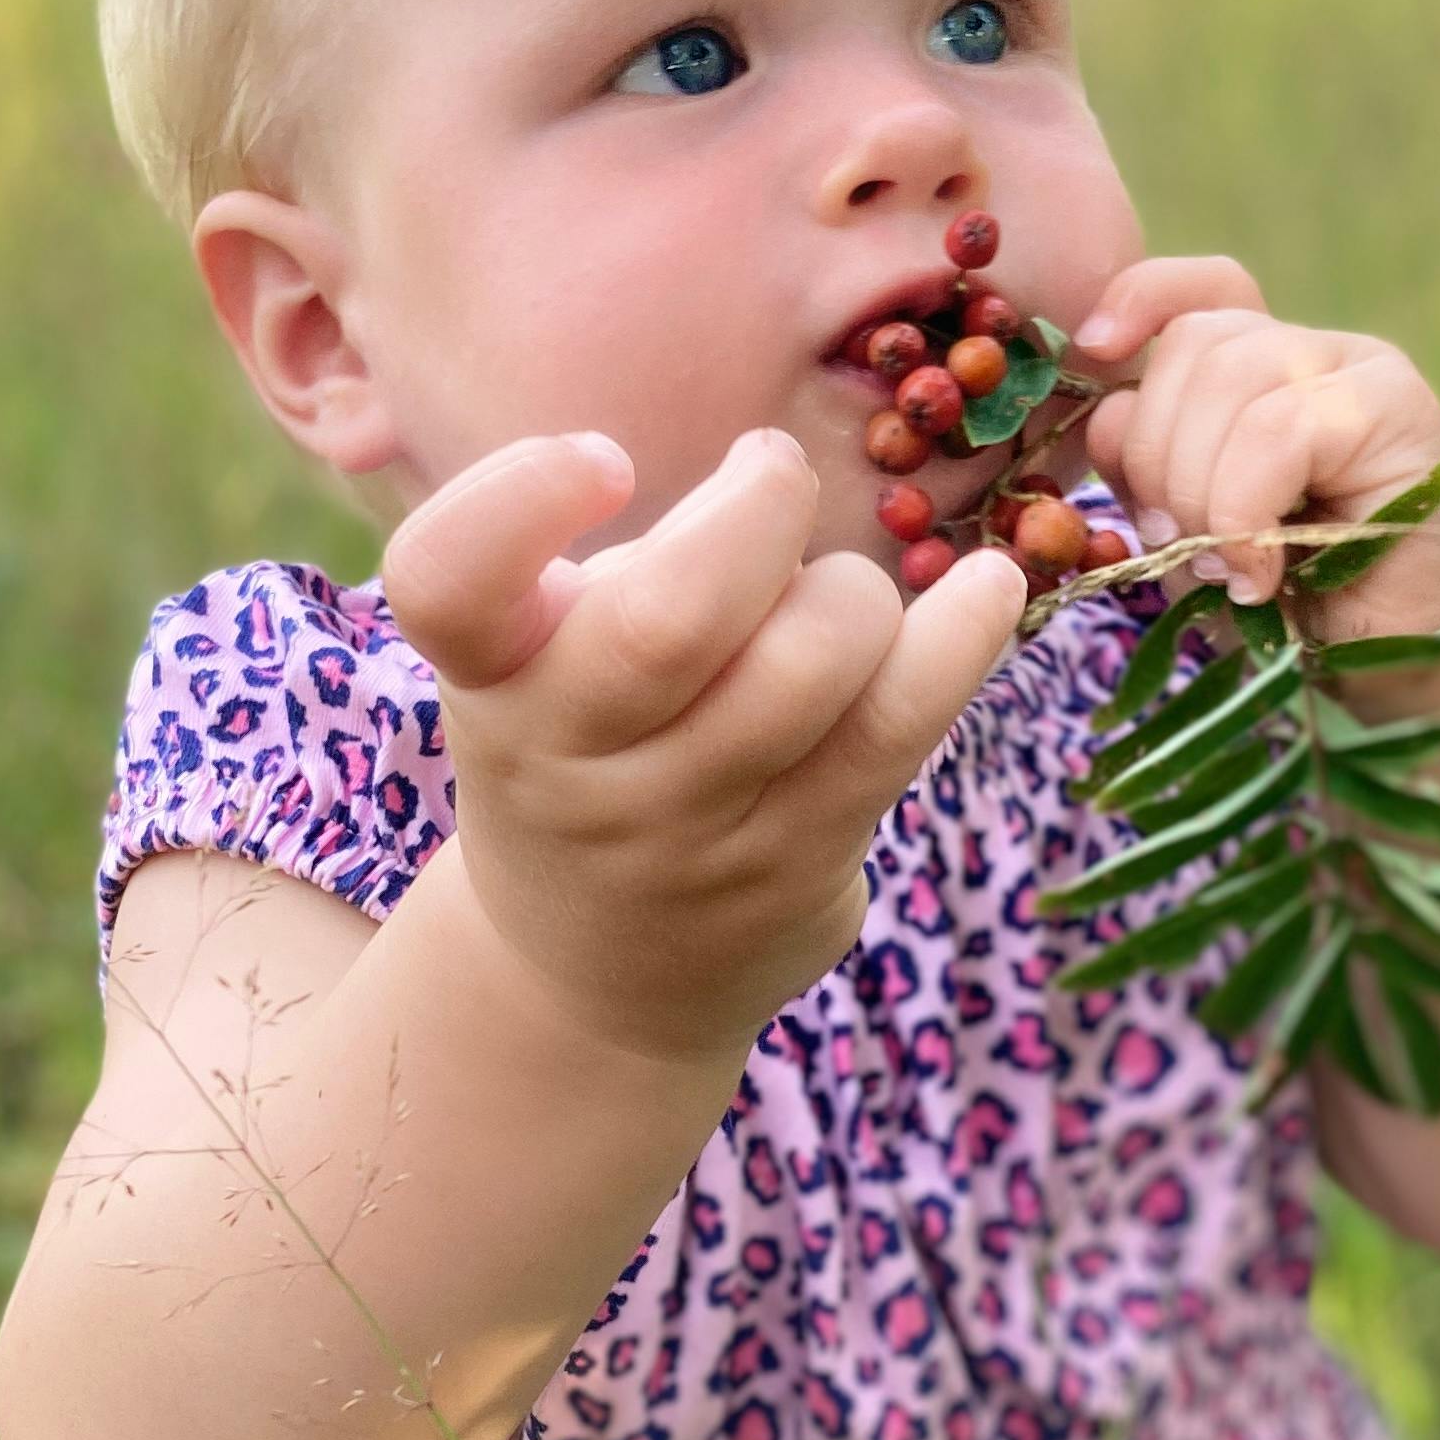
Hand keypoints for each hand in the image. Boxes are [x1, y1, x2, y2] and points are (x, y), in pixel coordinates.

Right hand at [381, 426, 1027, 1066]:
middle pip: (674, 616)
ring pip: (810, 663)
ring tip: (842, 598)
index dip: (523, 497)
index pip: (449, 578)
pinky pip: (899, 728)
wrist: (592, 980)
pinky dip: (961, 638)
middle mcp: (567, 762)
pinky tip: (990, 591)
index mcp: (489, 678)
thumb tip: (774, 491)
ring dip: (854, 590)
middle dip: (761, 507)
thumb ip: (616, 577)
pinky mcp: (795, 865)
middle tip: (771, 475)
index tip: (606, 459)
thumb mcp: (540, 669)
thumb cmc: (587, 757)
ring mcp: (684, 830)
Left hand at [1069, 255, 1439, 640]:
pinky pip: (1277, 429)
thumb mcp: (1190, 536)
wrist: (1401, 662)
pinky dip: (1244, 508)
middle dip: (1155, 454)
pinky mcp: (1397, 405)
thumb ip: (1145, 469)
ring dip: (1199, 491)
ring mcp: (1359, 369)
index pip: (1194, 294)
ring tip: (1229, 568)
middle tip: (1177, 545)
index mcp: (1260, 370)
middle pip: (1194, 342)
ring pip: (1229, 379)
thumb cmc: (1297, 605)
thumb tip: (1108, 418)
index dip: (1136, 302)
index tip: (1092, 351)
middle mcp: (1311, 353)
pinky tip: (1261, 571)